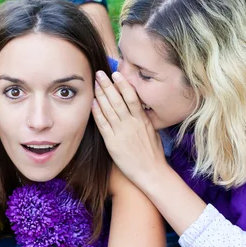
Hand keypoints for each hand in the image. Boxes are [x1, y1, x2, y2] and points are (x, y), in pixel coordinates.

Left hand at [91, 71, 165, 186]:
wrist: (151, 172)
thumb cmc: (153, 153)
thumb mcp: (152, 132)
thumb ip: (144, 119)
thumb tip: (138, 108)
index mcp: (142, 120)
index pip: (132, 97)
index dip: (123, 84)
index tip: (116, 74)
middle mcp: (131, 124)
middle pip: (117, 100)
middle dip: (107, 85)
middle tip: (99, 73)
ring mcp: (121, 133)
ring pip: (109, 110)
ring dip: (100, 96)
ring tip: (94, 84)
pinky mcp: (112, 143)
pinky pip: (103, 125)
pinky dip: (97, 113)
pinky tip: (92, 104)